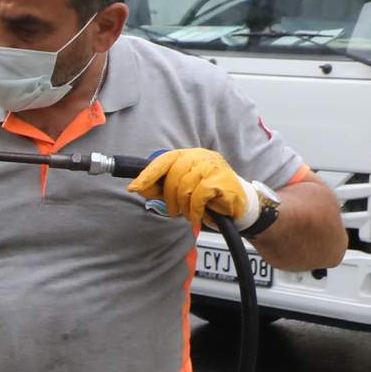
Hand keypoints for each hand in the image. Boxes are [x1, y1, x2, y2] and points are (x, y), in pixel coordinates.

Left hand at [128, 148, 253, 229]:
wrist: (237, 206)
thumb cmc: (206, 197)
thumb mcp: (178, 192)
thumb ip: (158, 188)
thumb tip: (137, 187)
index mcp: (187, 156)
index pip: (163, 161)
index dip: (147, 175)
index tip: (133, 187)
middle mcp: (199, 156)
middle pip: (172, 175)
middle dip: (169, 198)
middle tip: (174, 212)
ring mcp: (212, 166)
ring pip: (184, 187)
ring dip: (183, 206)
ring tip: (190, 213)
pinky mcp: (220, 180)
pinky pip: (198, 195)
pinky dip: (194, 210)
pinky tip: (198, 215)